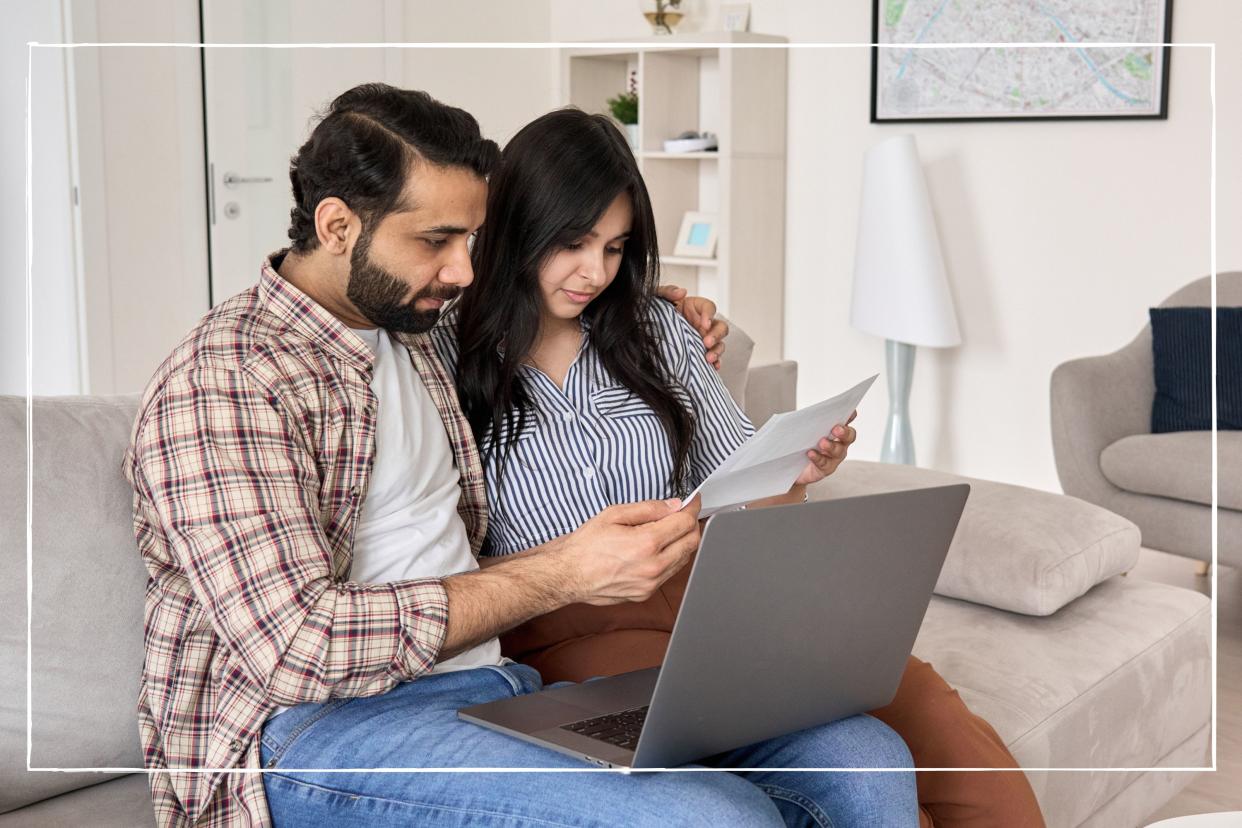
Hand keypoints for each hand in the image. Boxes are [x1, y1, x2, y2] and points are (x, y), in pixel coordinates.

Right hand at [557, 497, 701, 605]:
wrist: (568, 575)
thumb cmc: (585, 546)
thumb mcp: (613, 515)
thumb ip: (648, 509)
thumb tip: (673, 506)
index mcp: (646, 544)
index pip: (685, 523)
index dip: (692, 507)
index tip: (692, 500)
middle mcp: (653, 567)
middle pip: (692, 542)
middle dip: (692, 524)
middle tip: (683, 513)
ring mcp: (651, 584)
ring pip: (684, 559)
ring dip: (683, 541)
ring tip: (669, 529)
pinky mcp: (646, 594)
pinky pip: (670, 573)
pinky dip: (671, 557)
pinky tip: (659, 548)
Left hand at [656, 284, 728, 369]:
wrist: (646, 328)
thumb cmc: (655, 311)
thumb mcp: (657, 297)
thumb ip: (667, 291)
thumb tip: (681, 292)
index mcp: (694, 308)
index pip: (709, 307)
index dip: (709, 315)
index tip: (703, 323)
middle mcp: (701, 323)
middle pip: (720, 326)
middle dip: (716, 335)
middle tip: (706, 342)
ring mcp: (702, 338)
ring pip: (719, 343)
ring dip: (717, 351)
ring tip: (708, 358)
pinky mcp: (698, 352)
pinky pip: (712, 358)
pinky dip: (715, 363)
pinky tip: (713, 367)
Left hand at [794, 410, 857, 485]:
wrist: (791, 465)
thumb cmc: (799, 443)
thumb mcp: (801, 429)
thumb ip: (806, 421)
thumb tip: (803, 414)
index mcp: (835, 430)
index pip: (846, 420)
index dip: (850, 415)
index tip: (851, 411)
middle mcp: (839, 442)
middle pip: (849, 436)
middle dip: (844, 432)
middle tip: (836, 429)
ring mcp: (834, 457)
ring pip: (839, 451)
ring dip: (831, 446)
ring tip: (822, 442)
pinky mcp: (825, 468)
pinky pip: (825, 464)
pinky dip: (818, 458)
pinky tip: (811, 453)